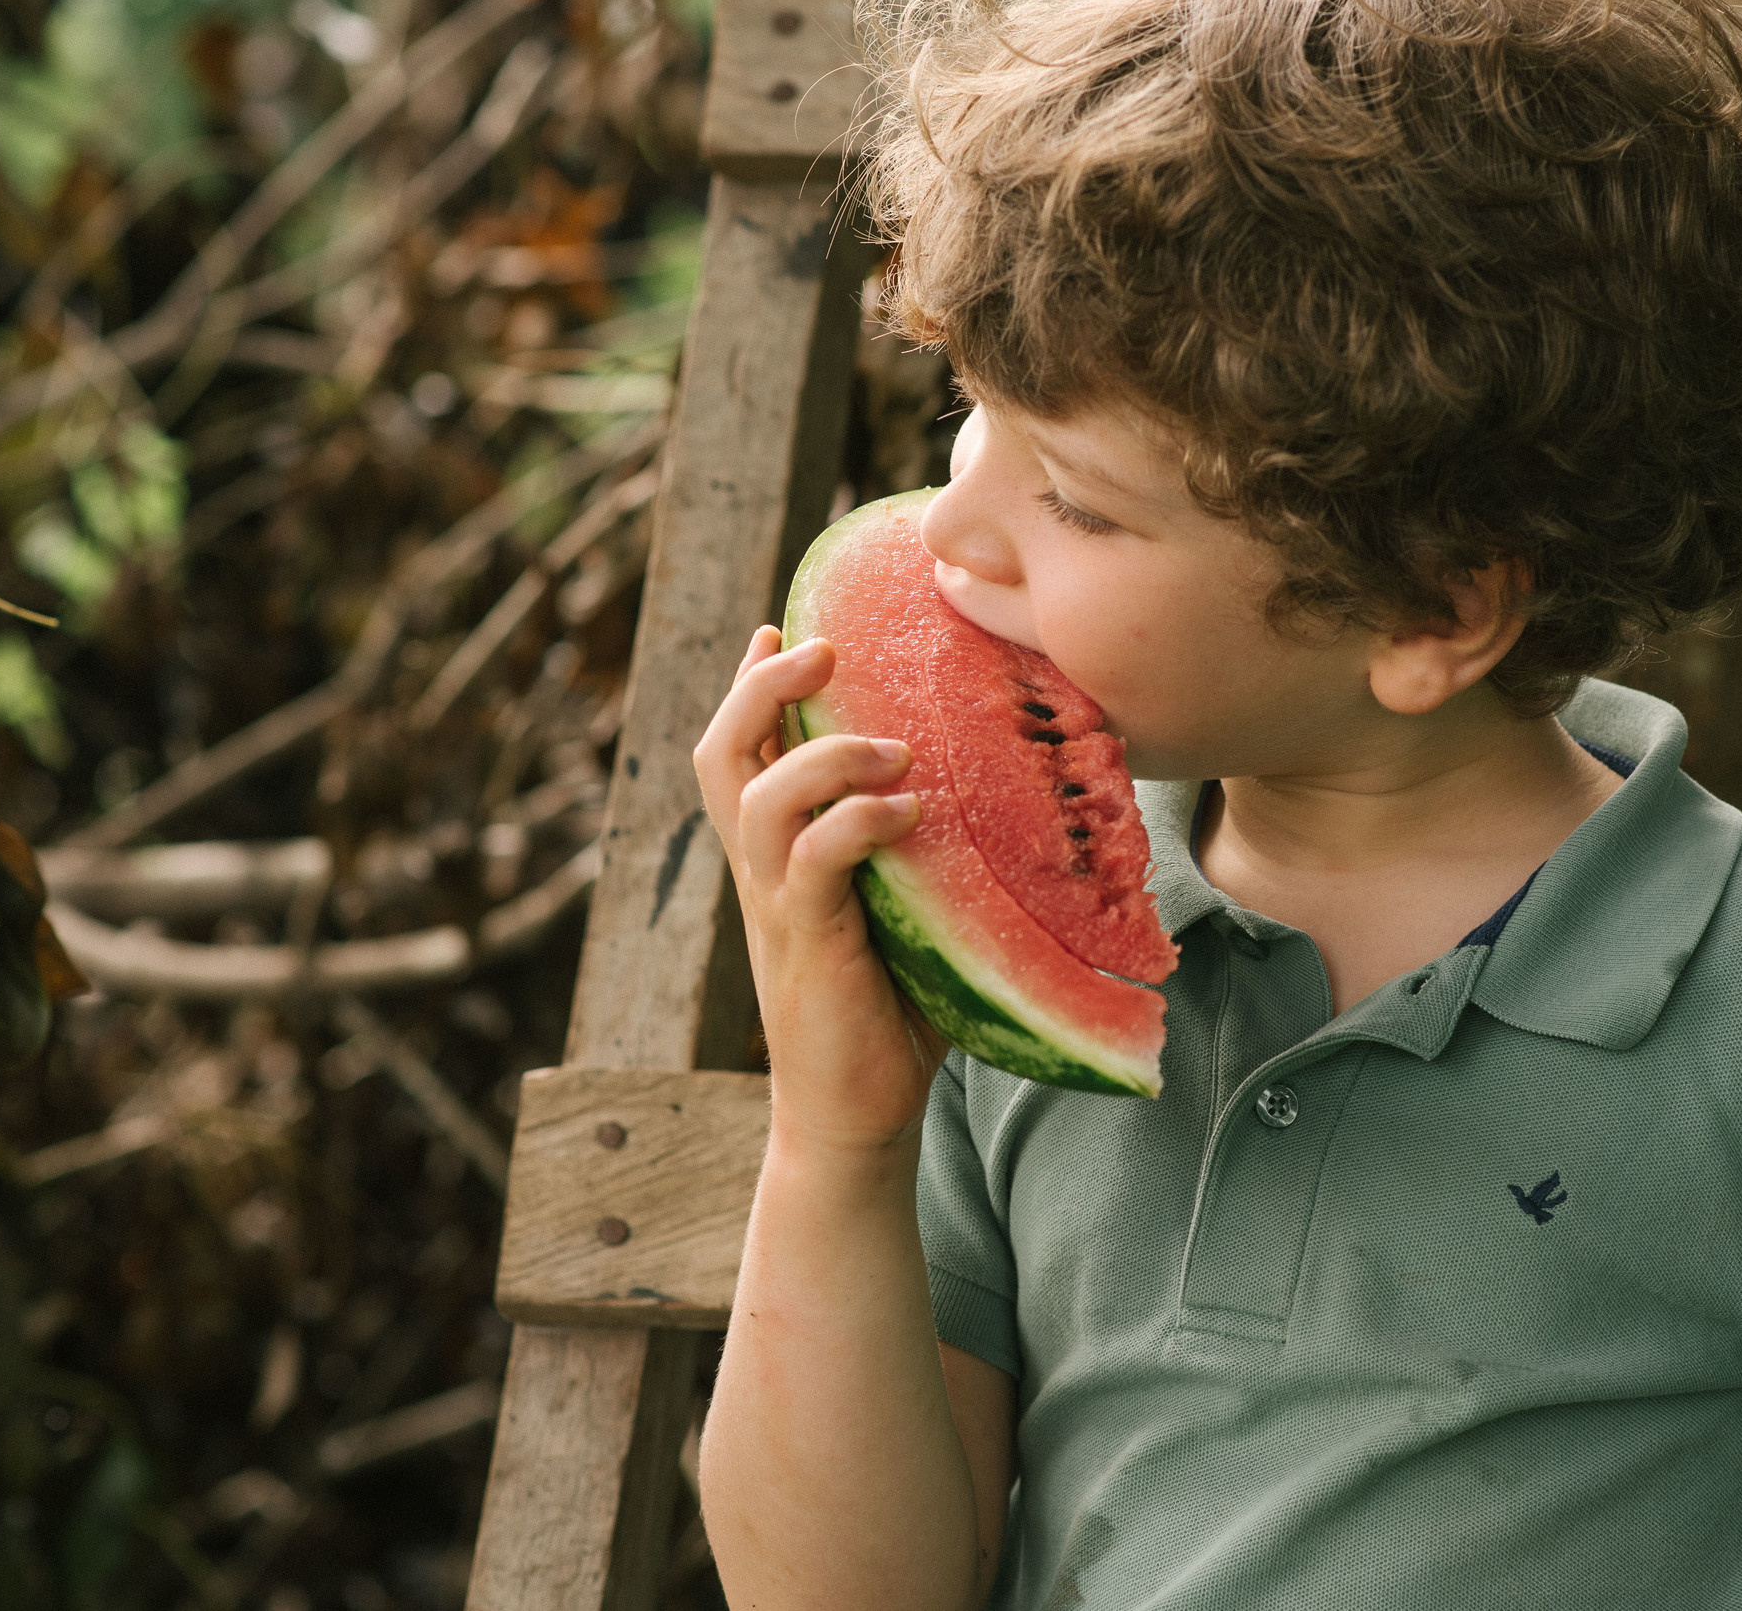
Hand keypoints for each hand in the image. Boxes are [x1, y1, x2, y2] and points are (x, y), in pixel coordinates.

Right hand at [694, 625, 948, 1151]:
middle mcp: (762, 870)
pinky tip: (906, 813)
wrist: (858, 1113)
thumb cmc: (895, 1010)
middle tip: (818, 645)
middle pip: (721, 752)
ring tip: (891, 746)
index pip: (739, 750)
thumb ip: (932, 849)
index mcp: (777, 853)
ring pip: (758, 800)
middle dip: (760, 687)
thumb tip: (1020, 786)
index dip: (750, 685)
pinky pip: (812, 864)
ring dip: (822, 753)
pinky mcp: (807, 947)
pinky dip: (853, 824)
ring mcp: (776, 907)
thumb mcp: (912, 908)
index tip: (783, 627)